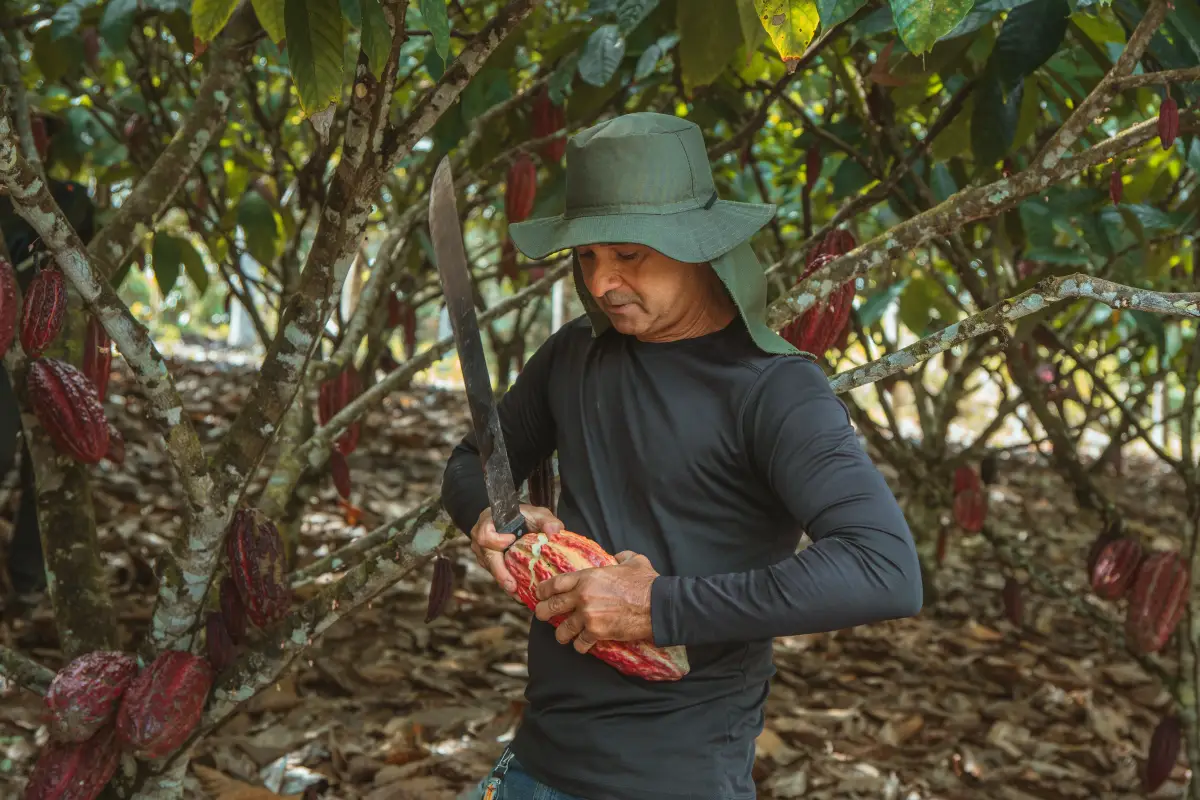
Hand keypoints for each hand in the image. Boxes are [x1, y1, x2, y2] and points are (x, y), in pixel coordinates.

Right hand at [470, 503, 562, 596]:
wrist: (515, 522)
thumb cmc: (523, 516)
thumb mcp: (536, 514)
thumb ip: (546, 520)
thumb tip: (554, 531)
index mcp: (489, 523)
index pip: (484, 534)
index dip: (496, 540)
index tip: (511, 540)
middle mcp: (482, 541)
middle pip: (487, 558)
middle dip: (500, 573)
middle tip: (512, 586)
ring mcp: (484, 554)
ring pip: (492, 570)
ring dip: (506, 582)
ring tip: (519, 594)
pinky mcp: (491, 565)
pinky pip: (498, 575)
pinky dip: (509, 583)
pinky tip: (521, 594)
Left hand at [533, 550, 657, 653]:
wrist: (657, 605)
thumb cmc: (646, 583)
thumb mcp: (633, 561)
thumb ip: (621, 557)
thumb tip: (619, 556)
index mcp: (588, 577)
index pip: (555, 583)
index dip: (544, 589)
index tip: (539, 594)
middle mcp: (582, 596)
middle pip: (551, 606)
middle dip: (543, 612)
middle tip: (541, 615)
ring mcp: (588, 616)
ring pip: (562, 630)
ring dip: (562, 634)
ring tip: (563, 635)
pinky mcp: (597, 632)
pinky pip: (580, 643)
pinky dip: (580, 646)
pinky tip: (582, 645)